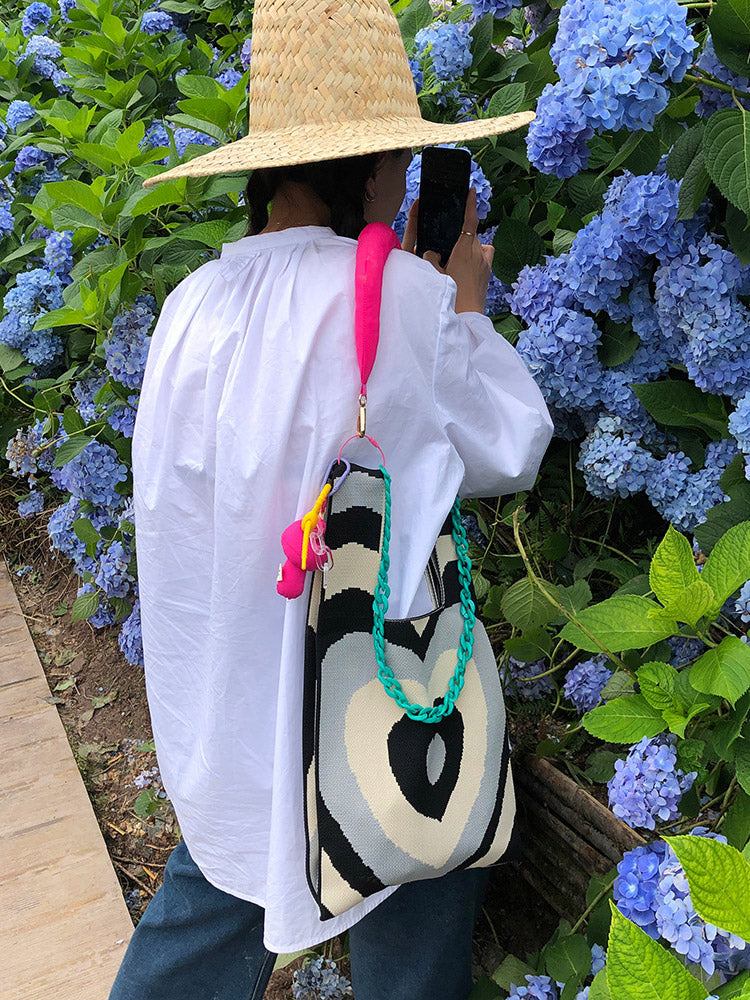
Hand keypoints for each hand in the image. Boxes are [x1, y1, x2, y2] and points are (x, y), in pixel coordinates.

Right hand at [402, 189, 493, 314]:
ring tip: (457, 258)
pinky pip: (484, 256)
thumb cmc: (452, 297)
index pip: (470, 221)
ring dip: (469, 246)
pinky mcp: (488, 272)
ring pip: (478, 245)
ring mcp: (486, 262)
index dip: (470, 204)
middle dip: (461, 234)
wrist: (468, 318)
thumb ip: (430, 258)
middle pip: (471, 234)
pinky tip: (468, 267)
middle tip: (448, 245)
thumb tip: (431, 252)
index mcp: (465, 249)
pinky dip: (477, 256)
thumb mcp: (434, 275)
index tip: (471, 190)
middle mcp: (479, 252)